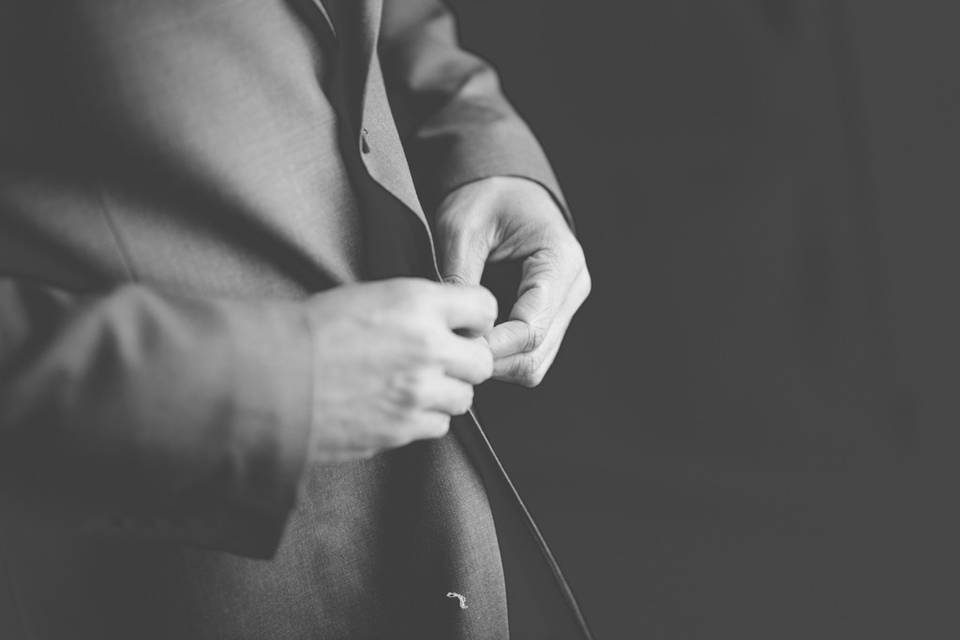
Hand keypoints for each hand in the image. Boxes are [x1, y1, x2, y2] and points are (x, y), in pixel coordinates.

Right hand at [307, 278, 495, 462]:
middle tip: (441, 360)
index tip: (464, 327)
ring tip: (412, 383)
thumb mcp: (370, 294)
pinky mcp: (402, 428)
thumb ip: (418, 308)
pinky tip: (397, 405)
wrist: (272, 375)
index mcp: (417, 303)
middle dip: (466, 361)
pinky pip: (438, 425)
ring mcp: (418, 392)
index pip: (484, 308)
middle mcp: (427, 347)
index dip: (475, 319)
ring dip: (445, 392)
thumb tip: (449, 323)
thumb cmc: (311, 330)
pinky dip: (424, 418)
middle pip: (482, 362)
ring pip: (464, 398)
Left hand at [434, 176, 590, 386]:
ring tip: (459, 348)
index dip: (491, 347)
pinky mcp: (552, 314)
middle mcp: (572, 288)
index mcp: (560, 261)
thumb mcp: (462, 227)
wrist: (506, 185)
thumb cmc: (485, 197)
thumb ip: (459, 277)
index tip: (454, 346)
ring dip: (497, 364)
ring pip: (535, 363)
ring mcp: (565, 304)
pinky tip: (473, 343)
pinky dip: (502, 357)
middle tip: (450, 352)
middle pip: (536, 354)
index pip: (530, 328)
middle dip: (492, 361)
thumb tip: (452, 331)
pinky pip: (531, 354)